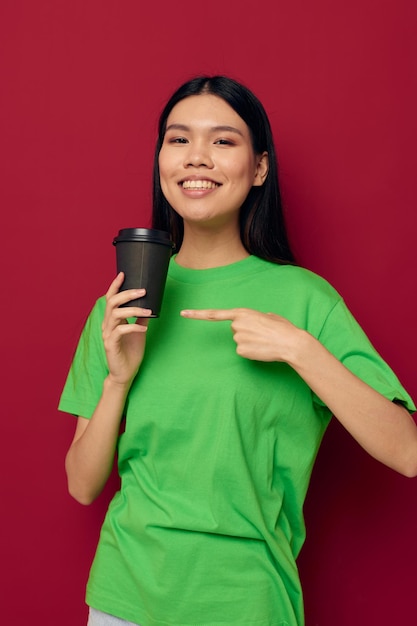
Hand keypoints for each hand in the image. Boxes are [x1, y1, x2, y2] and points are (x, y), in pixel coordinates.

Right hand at [102, 273, 152, 385]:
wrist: (124, 373)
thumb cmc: (130, 352)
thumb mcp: (139, 331)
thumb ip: (141, 318)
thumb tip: (150, 305)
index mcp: (112, 320)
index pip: (111, 298)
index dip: (115, 286)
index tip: (123, 274)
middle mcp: (107, 325)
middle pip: (112, 303)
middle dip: (128, 294)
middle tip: (143, 291)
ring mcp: (108, 335)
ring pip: (116, 314)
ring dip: (133, 310)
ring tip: (148, 310)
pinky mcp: (111, 345)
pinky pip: (120, 331)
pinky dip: (133, 327)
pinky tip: (143, 328)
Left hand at [180, 307, 302, 362]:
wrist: (290, 343)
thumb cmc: (282, 328)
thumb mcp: (269, 316)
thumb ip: (256, 317)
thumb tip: (256, 323)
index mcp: (242, 313)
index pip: (214, 314)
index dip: (197, 314)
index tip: (183, 314)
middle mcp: (236, 325)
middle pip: (234, 330)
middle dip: (246, 332)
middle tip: (262, 333)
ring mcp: (237, 339)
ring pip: (239, 341)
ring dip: (250, 342)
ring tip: (264, 341)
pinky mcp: (241, 351)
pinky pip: (243, 352)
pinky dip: (251, 352)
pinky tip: (261, 349)